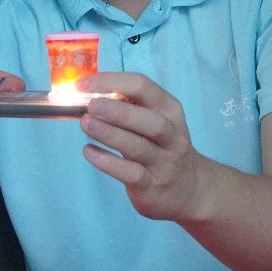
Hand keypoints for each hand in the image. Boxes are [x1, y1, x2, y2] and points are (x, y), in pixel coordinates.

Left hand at [77, 72, 213, 221]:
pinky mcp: (152, 186)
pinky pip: (130, 173)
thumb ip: (128, 106)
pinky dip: (107, 162)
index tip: (82, 84)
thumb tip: (86, 94)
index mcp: (170, 110)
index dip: (112, 82)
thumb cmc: (162, 145)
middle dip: (119, 111)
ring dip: (109, 134)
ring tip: (85, 124)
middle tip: (91, 105)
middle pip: (150, 120)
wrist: (189, 188)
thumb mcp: (155, 120)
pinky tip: (89, 151)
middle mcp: (172, 135)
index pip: (143, 87)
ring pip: (138, 147)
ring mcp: (164, 162)